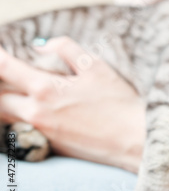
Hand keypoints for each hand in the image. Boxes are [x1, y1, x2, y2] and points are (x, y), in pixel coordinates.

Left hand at [0, 37, 144, 172]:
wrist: (133, 141)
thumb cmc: (119, 103)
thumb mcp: (97, 67)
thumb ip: (66, 48)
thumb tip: (41, 44)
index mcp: (45, 89)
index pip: (5, 68)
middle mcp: (35, 112)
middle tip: (6, 75)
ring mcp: (39, 132)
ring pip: (4, 116)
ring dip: (4, 102)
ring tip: (12, 91)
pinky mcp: (48, 146)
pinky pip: (18, 130)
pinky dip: (16, 118)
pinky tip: (26, 111)